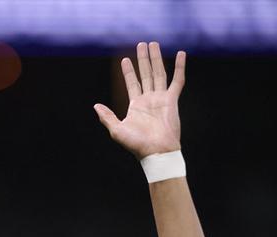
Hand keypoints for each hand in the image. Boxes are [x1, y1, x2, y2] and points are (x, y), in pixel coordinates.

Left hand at [94, 43, 184, 159]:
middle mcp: (149, 100)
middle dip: (142, 60)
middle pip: (145, 75)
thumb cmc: (137, 144)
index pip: (132, 84)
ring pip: (159, 74)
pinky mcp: (172, 100)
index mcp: (136, 106)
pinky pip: (177, 81)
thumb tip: (96, 106)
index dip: (128, 72)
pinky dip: (180, 67)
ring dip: (156, 59)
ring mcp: (161, 99)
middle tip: (141, 44)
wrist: (156, 152)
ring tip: (153, 44)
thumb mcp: (117, 130)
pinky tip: (180, 54)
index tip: (124, 60)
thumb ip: (107, 117)